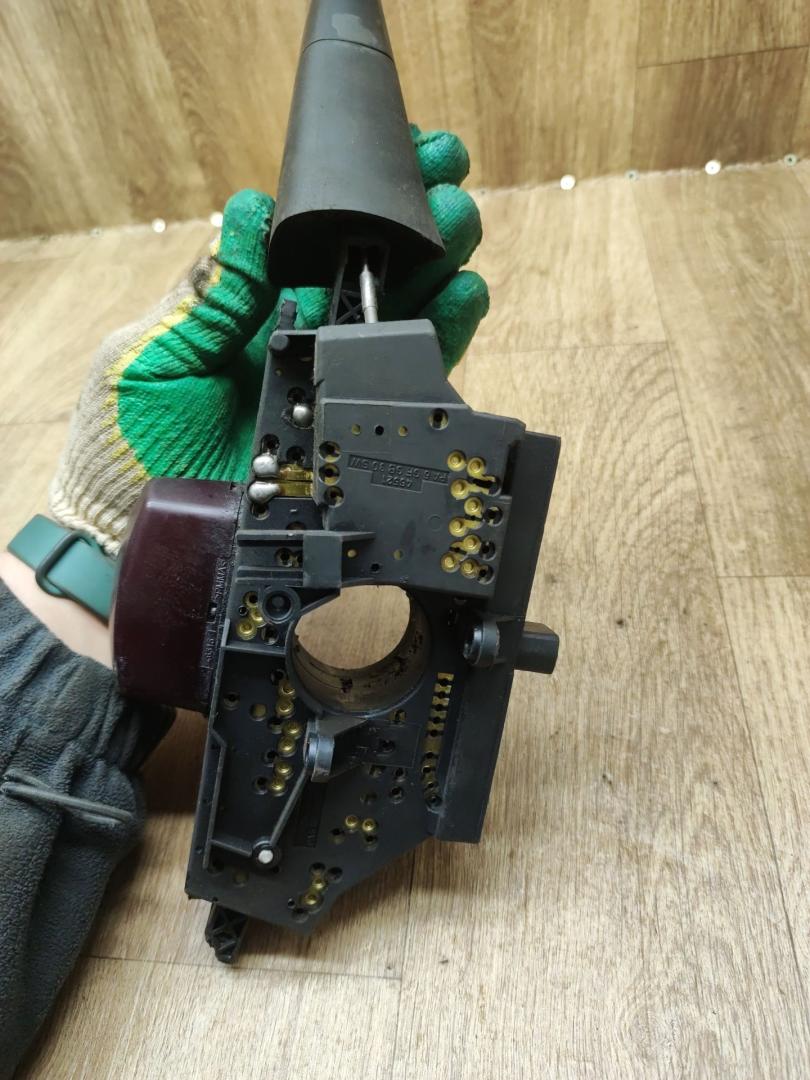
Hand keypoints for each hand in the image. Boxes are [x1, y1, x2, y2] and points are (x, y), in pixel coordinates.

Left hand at [49, 127, 488, 553]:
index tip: (392, 152)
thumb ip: (212, 296)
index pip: (311, 240)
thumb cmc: (127, 442)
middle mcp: (301, 341)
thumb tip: (249, 209)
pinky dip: (443, 337)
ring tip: (461, 224)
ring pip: (400, 316)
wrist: (136, 528)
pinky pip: (408, 380)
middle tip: (445, 173)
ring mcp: (331, 385)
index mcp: (251, 310)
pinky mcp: (354, 430)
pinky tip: (463, 295)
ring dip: (437, 265)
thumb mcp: (156, 355)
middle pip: (368, 270)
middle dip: (411, 219)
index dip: (353, 199)